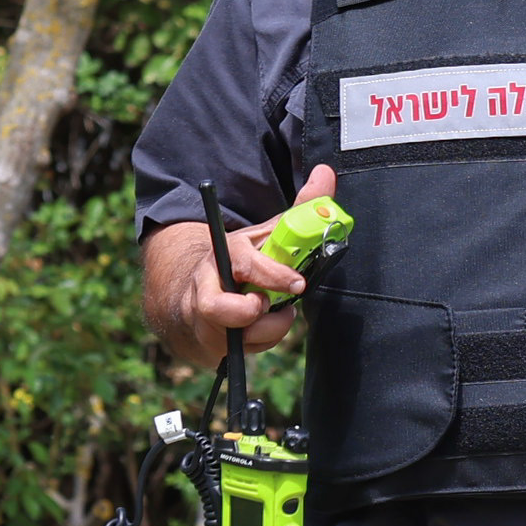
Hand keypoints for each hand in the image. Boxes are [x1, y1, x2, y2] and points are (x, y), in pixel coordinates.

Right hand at [142, 168, 338, 368]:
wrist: (199, 292)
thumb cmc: (244, 262)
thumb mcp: (269, 233)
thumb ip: (301, 207)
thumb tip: (326, 174)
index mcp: (225, 253)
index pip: (245, 264)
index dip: (273, 276)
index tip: (297, 285)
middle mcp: (208, 287)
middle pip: (219, 309)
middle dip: (252, 313)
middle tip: (269, 304)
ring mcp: (206, 319)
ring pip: (241, 336)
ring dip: (269, 329)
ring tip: (274, 313)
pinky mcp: (210, 344)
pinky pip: (244, 351)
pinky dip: (263, 341)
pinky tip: (262, 327)